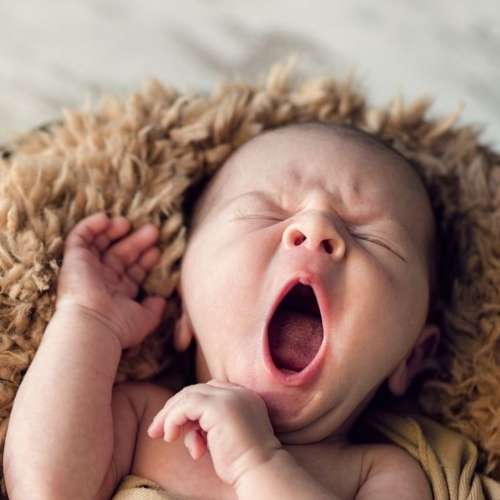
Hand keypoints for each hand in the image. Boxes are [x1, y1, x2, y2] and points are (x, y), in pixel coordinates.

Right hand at [56, 211, 165, 348]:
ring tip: (129, 223)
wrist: (93, 325)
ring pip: (100, 243)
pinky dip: (90, 225)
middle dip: (137, 242)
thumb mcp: (145, 319)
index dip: (145, 259)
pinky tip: (106, 218)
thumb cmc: (119, 325)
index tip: (157, 250)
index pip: (132, 272)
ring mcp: (87, 270)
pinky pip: (79, 237)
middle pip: (120, 255)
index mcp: (117, 294)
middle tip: (153, 230)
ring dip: (114, 230)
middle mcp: (101, 281)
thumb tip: (162, 300)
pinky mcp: (73, 260)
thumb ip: (155, 309)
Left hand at [147, 380, 282, 486]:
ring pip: (189, 395)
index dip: (189, 407)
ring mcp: (229, 396)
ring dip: (171, 415)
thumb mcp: (223, 437)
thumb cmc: (242, 462)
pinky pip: (186, 405)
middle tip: (156, 430)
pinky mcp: (218, 406)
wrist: (260, 471)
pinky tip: (170, 436)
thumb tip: (186, 427)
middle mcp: (238, 391)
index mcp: (244, 396)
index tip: (175, 428)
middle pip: (197, 391)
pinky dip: (174, 419)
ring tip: (165, 436)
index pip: (209, 391)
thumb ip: (208, 425)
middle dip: (174, 409)